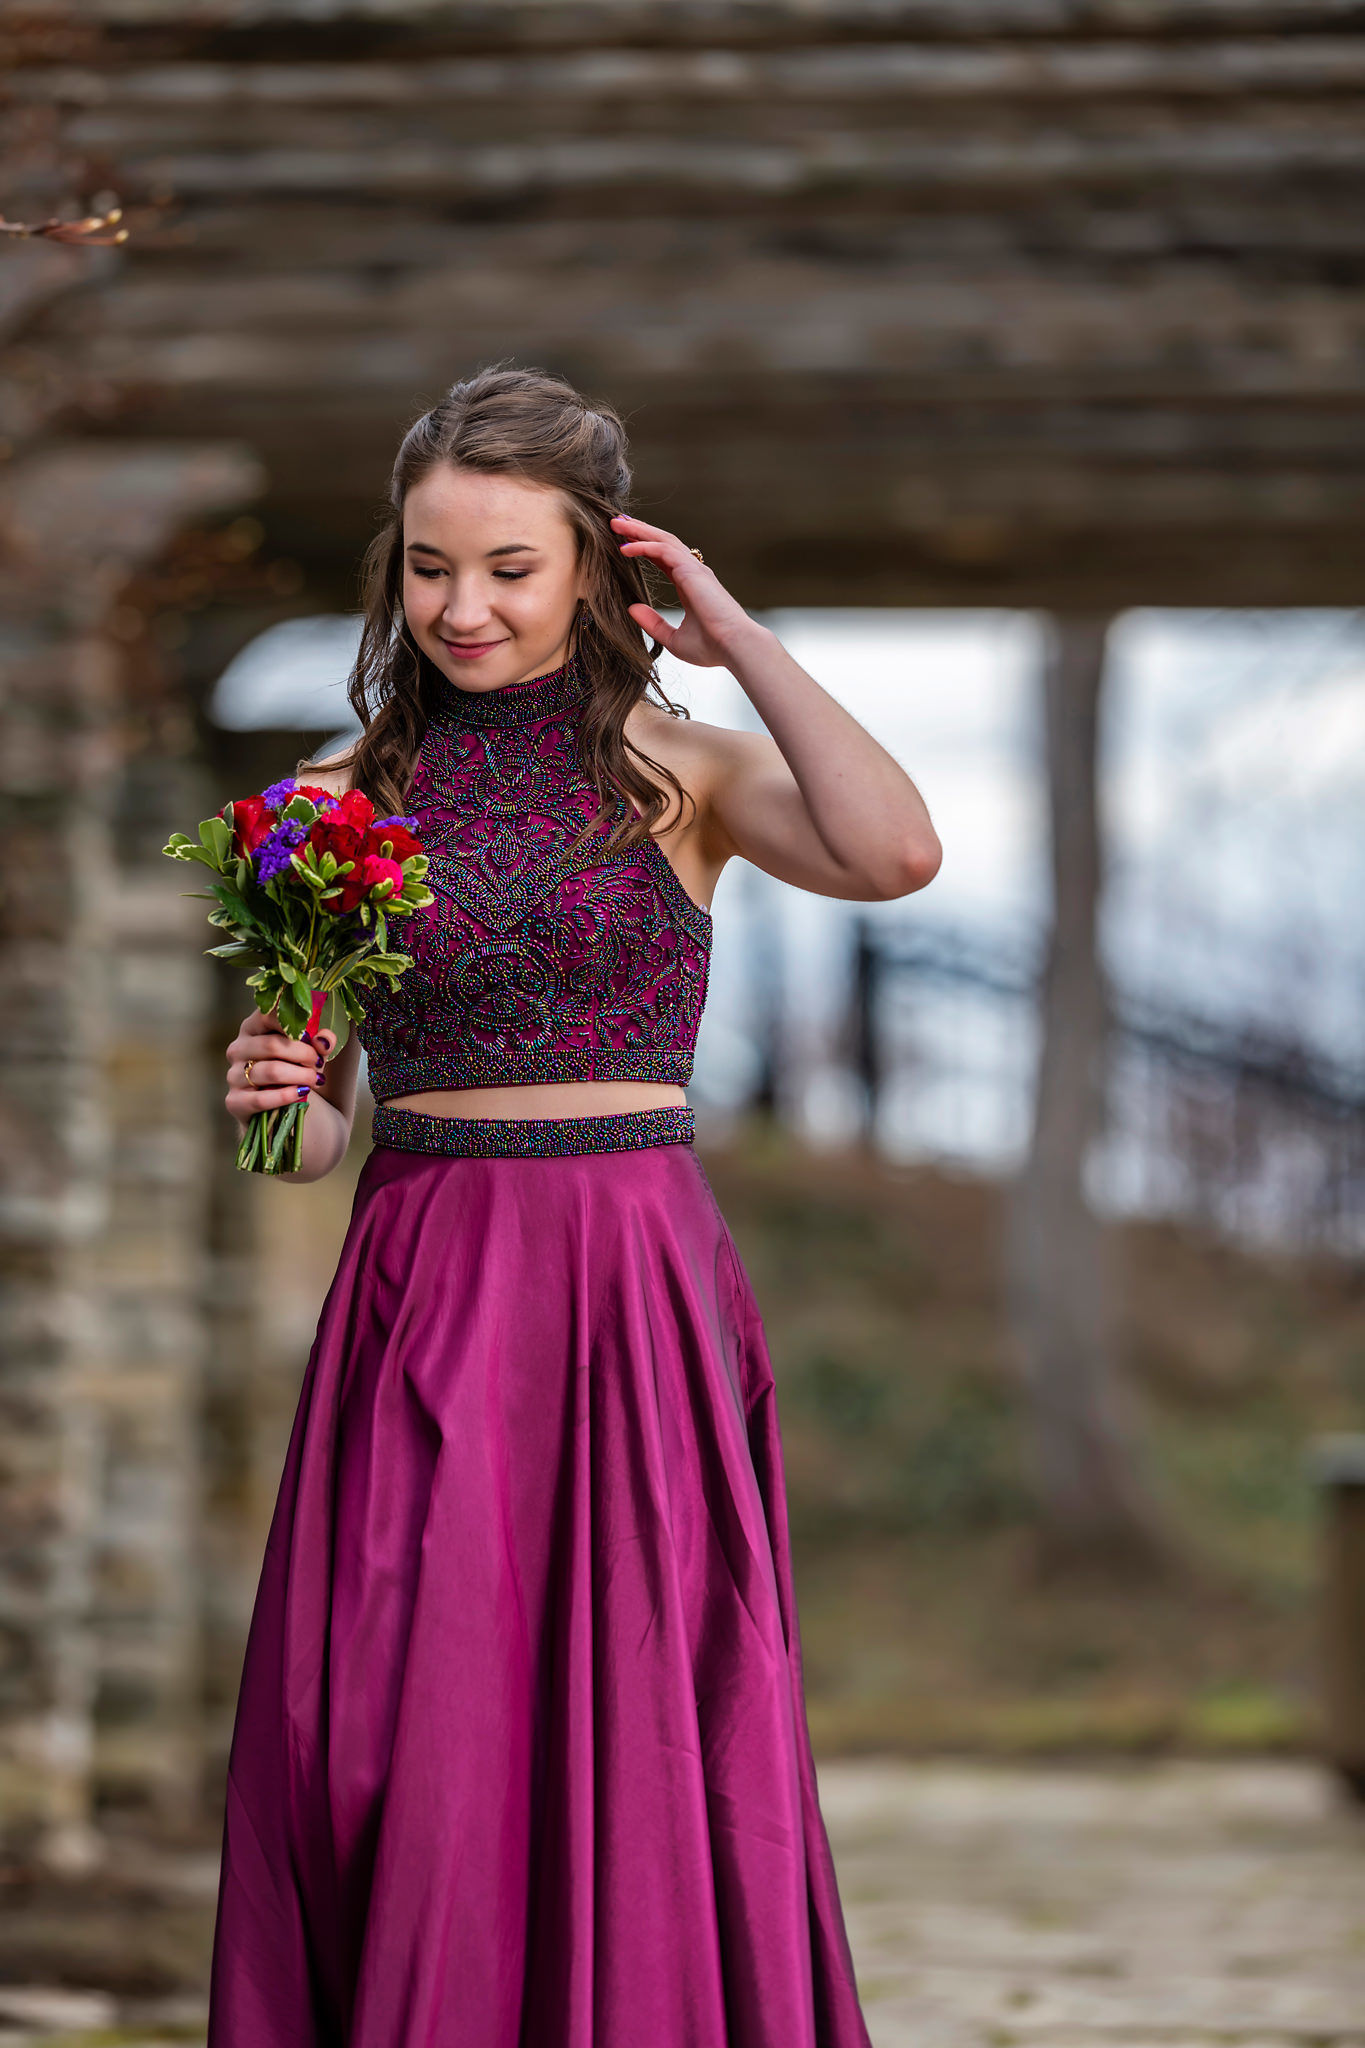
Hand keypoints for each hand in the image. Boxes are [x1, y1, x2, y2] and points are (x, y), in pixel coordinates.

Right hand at [225, 1007, 337, 1130]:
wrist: (277, 1107)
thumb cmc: (292, 1069)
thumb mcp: (309, 1051)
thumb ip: (319, 1042)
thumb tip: (324, 1039)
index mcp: (253, 1027)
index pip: (267, 1015)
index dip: (294, 1024)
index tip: (313, 1035)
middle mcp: (238, 1048)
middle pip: (272, 1045)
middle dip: (303, 1054)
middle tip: (319, 1062)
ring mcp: (233, 1074)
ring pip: (271, 1071)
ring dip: (300, 1075)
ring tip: (316, 1079)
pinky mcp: (235, 1101)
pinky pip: (262, 1098)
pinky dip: (287, 1096)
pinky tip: (301, 1093)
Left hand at [611, 515, 759, 667]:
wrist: (734, 647)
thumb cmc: (712, 647)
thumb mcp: (673, 638)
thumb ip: (653, 623)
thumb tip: (632, 608)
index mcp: (690, 585)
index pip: (663, 558)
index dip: (644, 548)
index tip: (624, 544)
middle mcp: (693, 572)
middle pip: (662, 543)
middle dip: (640, 531)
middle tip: (617, 523)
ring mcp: (694, 569)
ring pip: (663, 540)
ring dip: (639, 531)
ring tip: (617, 524)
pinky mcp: (691, 571)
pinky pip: (663, 550)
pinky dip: (643, 546)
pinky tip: (625, 548)